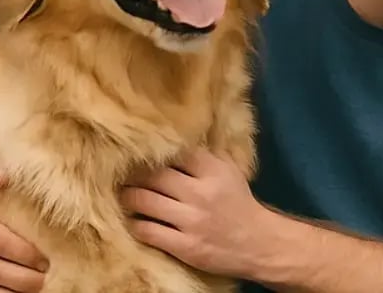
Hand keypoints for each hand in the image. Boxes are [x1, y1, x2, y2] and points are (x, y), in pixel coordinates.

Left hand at [119, 147, 279, 280]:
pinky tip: (133, 220)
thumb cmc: (239, 202)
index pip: (173, 153)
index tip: (137, 152)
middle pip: (153, 176)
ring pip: (144, 201)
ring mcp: (192, 221)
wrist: (259, 243)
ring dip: (128, 197)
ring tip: (123, 194)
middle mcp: (201, 193)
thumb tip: (175, 135)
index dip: (153, 151)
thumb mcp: (229, 170)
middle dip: (133, 174)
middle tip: (122, 174)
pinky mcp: (185, 247)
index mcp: (213, 170)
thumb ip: (205, 154)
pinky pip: (148, 231)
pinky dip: (136, 224)